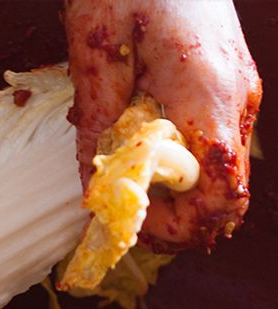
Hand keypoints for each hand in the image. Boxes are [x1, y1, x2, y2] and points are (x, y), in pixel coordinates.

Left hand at [65, 0, 261, 249]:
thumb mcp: (95, 55)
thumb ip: (98, 126)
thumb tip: (94, 195)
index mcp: (206, 96)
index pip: (218, 197)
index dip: (177, 229)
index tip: (129, 225)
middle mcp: (235, 100)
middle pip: (224, 198)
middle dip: (174, 221)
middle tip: (119, 212)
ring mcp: (237, 92)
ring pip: (219, 176)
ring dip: (175, 196)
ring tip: (123, 180)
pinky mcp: (227, 86)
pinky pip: (211, 148)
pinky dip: (179, 168)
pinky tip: (137, 150)